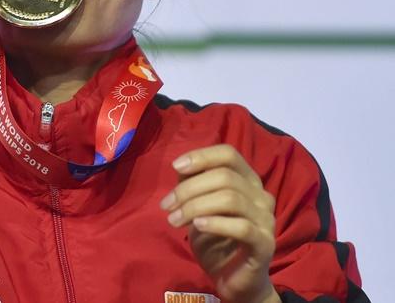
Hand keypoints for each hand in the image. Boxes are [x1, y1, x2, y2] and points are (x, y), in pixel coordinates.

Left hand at [160, 145, 279, 302]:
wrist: (235, 279)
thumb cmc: (216, 237)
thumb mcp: (200, 206)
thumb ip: (194, 184)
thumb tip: (181, 167)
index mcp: (248, 180)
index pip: (229, 154)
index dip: (202, 156)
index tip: (176, 167)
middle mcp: (261, 195)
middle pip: (225, 177)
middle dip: (189, 188)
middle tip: (167, 205)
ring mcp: (266, 219)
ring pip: (230, 199)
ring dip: (195, 206)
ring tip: (173, 219)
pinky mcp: (265, 244)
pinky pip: (241, 227)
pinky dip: (215, 223)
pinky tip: (196, 226)